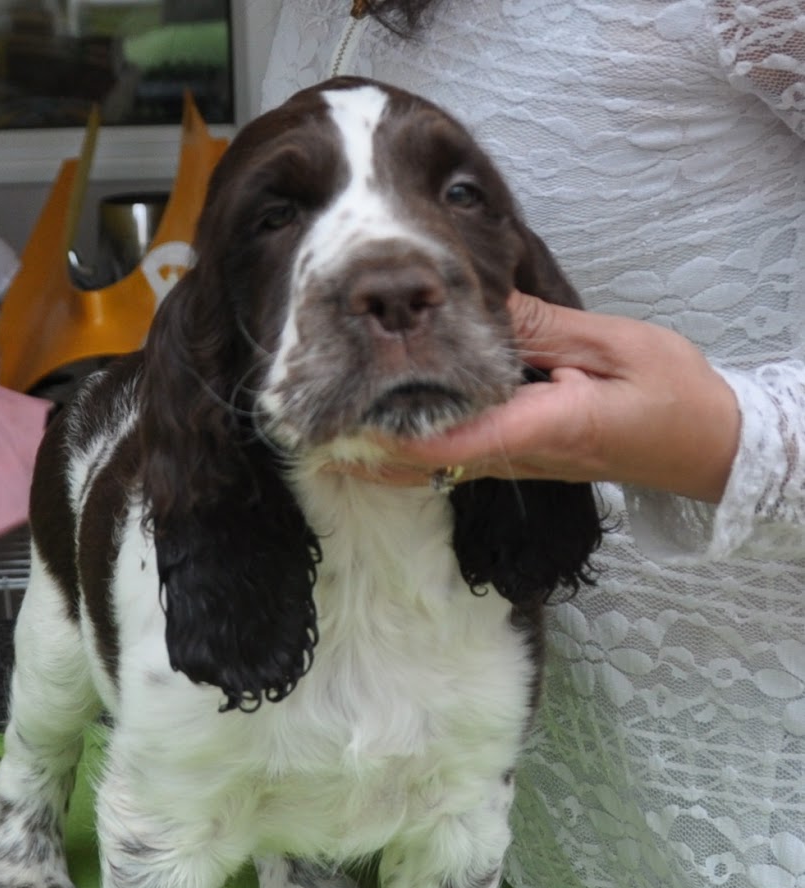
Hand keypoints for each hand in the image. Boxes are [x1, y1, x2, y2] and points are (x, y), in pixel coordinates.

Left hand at [347, 291, 740, 504]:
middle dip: (363, 448)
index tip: (342, 415)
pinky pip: (449, 458)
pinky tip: (372, 431)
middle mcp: (515, 456)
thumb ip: (539, 328)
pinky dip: (406, 449)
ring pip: (429, 468)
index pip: (448, 440)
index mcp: (539, 429)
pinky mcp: (514, 458)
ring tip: (320, 430)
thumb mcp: (609, 346)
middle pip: (423, 463)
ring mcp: (512, 464)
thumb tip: (476, 300)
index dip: (389, 433)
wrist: (701, 441)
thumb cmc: (668, 392)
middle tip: (306, 424)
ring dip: (376, 454)